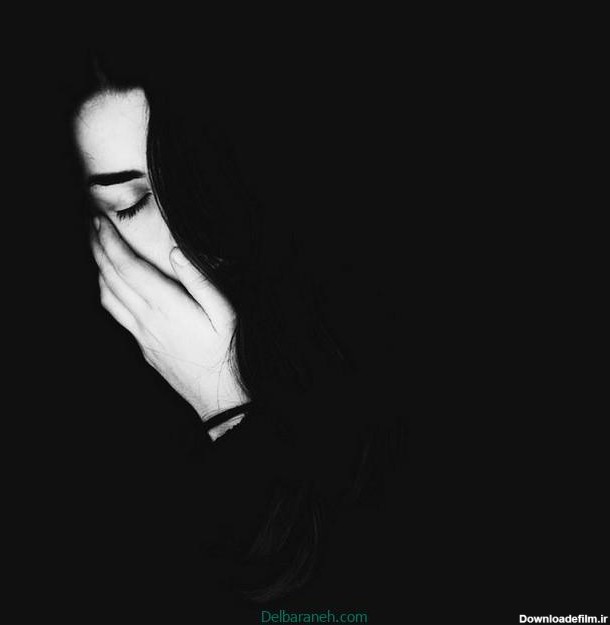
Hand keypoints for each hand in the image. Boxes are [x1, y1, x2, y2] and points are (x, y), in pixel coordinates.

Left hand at [90, 215, 248, 420]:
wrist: (222, 400)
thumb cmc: (229, 354)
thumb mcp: (226, 314)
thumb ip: (200, 280)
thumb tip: (175, 252)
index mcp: (165, 307)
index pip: (128, 267)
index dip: (110, 242)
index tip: (100, 222)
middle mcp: (146, 320)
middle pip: (111, 279)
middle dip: (98, 249)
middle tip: (91, 226)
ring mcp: (142, 336)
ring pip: (108, 298)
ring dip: (98, 270)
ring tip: (96, 249)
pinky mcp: (144, 348)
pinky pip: (115, 315)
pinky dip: (106, 293)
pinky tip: (110, 286)